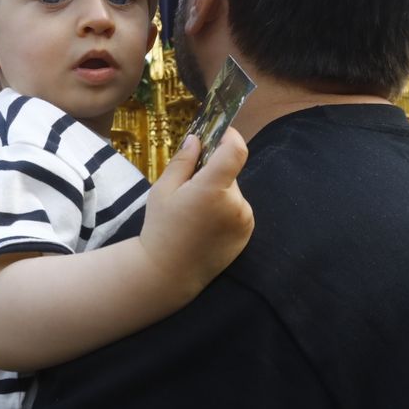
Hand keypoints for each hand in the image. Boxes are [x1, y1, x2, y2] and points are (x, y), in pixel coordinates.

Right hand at [138, 131, 253, 294]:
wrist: (169, 273)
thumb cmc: (161, 228)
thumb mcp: (163, 190)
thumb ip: (183, 161)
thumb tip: (197, 138)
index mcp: (212, 189)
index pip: (236, 150)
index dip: (230, 136)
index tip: (219, 134)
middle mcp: (235, 204)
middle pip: (230, 172)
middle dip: (214, 173)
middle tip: (189, 188)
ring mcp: (244, 220)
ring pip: (234, 191)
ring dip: (220, 193)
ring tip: (195, 213)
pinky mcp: (247, 233)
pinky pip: (238, 209)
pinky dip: (226, 210)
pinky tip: (205, 225)